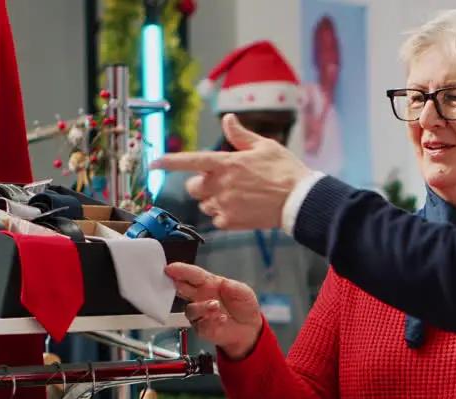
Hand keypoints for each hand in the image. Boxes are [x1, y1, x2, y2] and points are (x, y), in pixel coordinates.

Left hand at [149, 113, 313, 230]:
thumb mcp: (264, 146)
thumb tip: (227, 119)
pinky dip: (224, 216)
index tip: (155, 164)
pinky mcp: (232, 221)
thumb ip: (241, 135)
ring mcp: (225, 204)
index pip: (189, 160)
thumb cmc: (286, 171)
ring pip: (204, 204)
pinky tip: (241, 210)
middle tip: (221, 183)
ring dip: (213, 201)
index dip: (169, 162)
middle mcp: (220, 184)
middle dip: (202, 185)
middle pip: (194, 187)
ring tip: (237, 198)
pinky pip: (216, 220)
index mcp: (226, 162)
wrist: (300, 200)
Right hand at [165, 263, 261, 359]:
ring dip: (202, 307)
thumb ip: (235, 287)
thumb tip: (224, 284)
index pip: (193, 275)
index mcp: (209, 284)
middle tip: (174, 282)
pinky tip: (222, 319)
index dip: (181, 271)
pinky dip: (210, 321)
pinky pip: (200, 325)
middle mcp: (201, 297)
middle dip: (175, 284)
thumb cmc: (243, 307)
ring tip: (215, 306)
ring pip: (191, 309)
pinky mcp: (202, 328)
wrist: (250, 329)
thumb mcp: (244, 292)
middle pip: (182, 289)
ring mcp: (200, 313)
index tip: (170, 268)